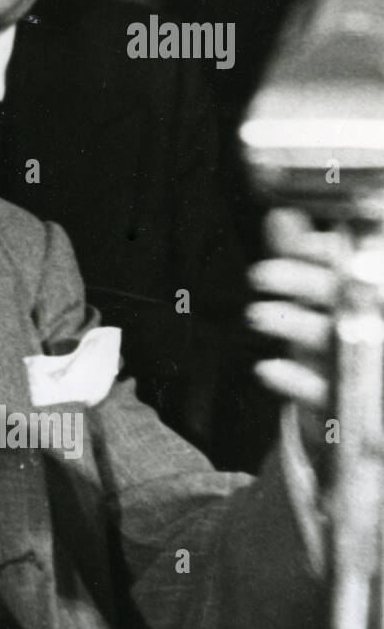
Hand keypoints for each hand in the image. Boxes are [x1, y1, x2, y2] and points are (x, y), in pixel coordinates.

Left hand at [247, 209, 347, 464]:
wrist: (356, 413)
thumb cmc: (336, 341)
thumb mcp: (319, 298)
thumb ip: (302, 258)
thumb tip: (280, 215)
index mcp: (371, 293)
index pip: (360, 262)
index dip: (325, 251)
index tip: (294, 245)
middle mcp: (375, 325)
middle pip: (350, 298)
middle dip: (305, 283)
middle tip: (260, 275)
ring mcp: (369, 370)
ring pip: (338, 342)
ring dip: (294, 325)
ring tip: (256, 314)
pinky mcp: (353, 410)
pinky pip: (326, 395)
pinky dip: (294, 380)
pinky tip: (266, 368)